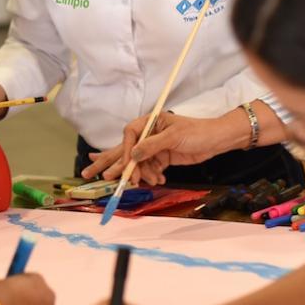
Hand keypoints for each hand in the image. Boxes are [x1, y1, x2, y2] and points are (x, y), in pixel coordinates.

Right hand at [82, 112, 232, 184]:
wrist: (217, 140)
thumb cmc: (197, 132)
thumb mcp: (174, 138)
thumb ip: (152, 146)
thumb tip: (133, 156)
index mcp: (150, 122)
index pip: (129, 135)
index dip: (125, 151)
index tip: (127, 166)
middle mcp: (149, 133)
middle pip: (125, 149)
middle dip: (109, 163)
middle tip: (88, 173)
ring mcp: (155, 147)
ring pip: (139, 163)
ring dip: (141, 174)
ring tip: (143, 182)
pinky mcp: (163, 158)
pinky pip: (150, 169)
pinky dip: (152, 176)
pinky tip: (157, 180)